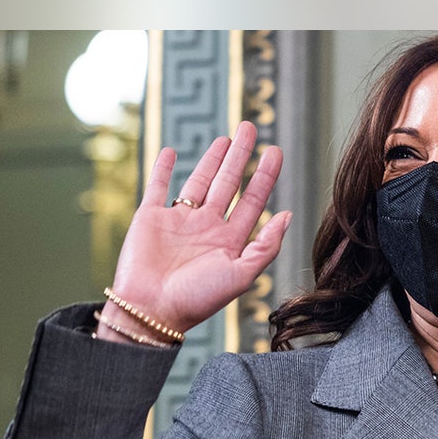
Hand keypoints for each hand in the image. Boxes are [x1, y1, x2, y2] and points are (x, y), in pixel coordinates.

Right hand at [99, 121, 290, 340]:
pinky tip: (172, 152)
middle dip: (239, 156)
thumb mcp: (241, 275)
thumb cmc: (197, 299)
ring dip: (211, 160)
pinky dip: (163, 169)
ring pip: (198, 181)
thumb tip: (287, 216)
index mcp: (229, 241)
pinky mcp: (150, 218)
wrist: (151, 310)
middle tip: (249, 128)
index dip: (264, 176)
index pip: (252, 201)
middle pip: (227, 183)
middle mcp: (206, 228)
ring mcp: (178, 221)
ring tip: (225, 138)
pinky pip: (157, 187)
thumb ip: (266, 246)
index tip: (274, 151)